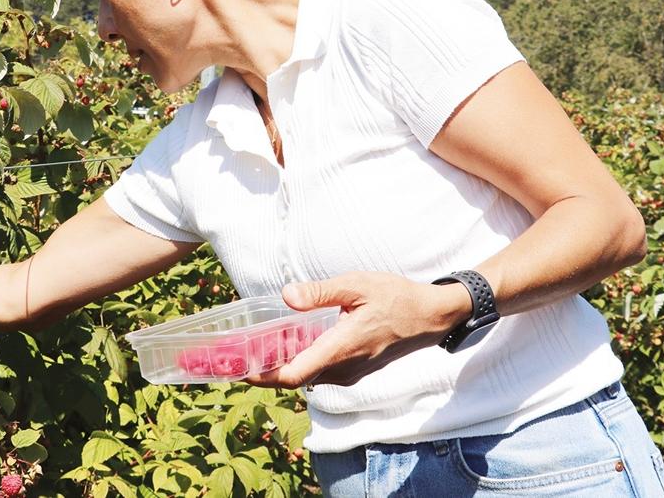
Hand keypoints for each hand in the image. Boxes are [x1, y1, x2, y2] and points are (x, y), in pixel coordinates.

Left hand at [243, 271, 471, 388]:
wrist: (429, 316)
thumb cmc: (394, 297)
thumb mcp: (357, 284)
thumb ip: (320, 292)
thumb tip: (287, 296)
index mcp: (340, 348)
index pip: (292, 375)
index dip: (261, 376)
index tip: (236, 367)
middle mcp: (343, 369)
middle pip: (292, 379)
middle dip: (262, 371)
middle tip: (234, 355)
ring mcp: (350, 374)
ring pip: (306, 377)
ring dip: (280, 367)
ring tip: (254, 347)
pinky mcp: (354, 371)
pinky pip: (320, 373)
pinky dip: (299, 363)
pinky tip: (288, 344)